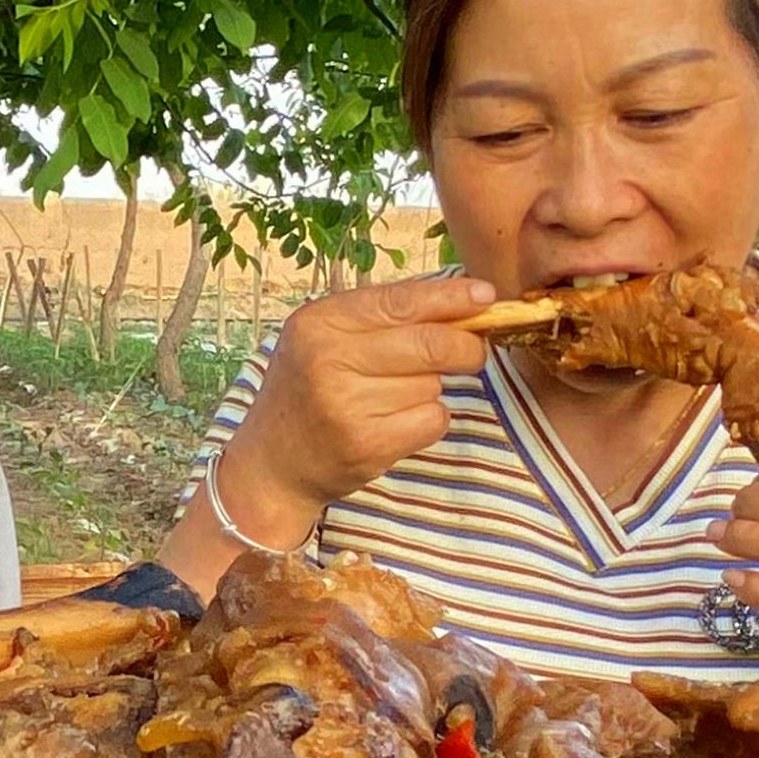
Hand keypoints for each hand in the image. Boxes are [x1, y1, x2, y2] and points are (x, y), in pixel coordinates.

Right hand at [207, 268, 498, 542]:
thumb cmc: (310, 389)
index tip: (487, 295)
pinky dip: (428, 421)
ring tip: (391, 399)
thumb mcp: (327, 338)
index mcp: (319, 321)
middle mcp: (328, 359)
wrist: (272, 461)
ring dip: (430, 390)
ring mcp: (346, 404)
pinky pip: (432, 420)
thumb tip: (466, 302)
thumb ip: (385, 317)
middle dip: (465, 347)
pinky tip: (397, 423)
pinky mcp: (367, 445)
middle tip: (473, 353)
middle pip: (430, 343)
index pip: (402, 301)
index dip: (451, 298)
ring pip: (433, 384)